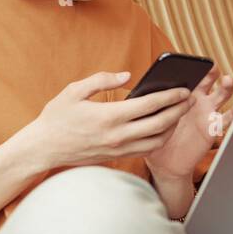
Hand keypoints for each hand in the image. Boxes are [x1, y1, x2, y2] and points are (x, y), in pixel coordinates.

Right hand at [18, 70, 194, 172]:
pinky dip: (158, 139)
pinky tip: (161, 128)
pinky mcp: (116, 157)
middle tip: (188, 100)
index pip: (150, 105)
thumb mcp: (74, 91)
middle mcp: (118, 135)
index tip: (184, 89)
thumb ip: (102, 80)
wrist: (43, 148)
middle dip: (179, 111)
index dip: (171, 96)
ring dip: (172, 127)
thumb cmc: (56, 118)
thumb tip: (127, 76)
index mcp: (109, 116)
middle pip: (160, 124)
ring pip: (157, 140)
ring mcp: (118, 149)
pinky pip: (145, 150)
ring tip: (177, 113)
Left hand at [143, 65, 232, 179]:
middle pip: (208, 80)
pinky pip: (227, 119)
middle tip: (211, 67)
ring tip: (227, 80)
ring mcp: (207, 112)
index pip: (188, 75)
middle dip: (210, 72)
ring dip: (227, 86)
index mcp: (181, 94)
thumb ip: (147, 104)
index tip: (190, 62)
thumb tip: (136, 89)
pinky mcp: (213, 128)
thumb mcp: (148, 117)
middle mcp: (197, 99)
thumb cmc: (155, 136)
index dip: (191, 67)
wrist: (165, 163)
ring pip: (222, 95)